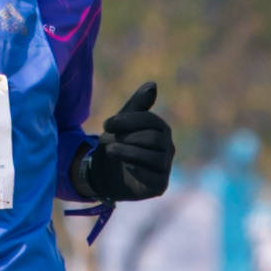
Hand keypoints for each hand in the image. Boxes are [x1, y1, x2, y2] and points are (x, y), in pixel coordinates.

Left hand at [81, 81, 174, 201]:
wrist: (102, 175)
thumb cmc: (115, 145)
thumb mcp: (121, 123)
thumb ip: (136, 105)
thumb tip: (153, 84)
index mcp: (160, 129)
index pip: (151, 121)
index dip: (127, 121)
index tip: (106, 124)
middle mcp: (168, 147)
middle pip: (153, 138)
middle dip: (127, 138)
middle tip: (111, 142)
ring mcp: (165, 167)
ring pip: (153, 157)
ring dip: (128, 152)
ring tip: (111, 152)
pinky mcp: (159, 185)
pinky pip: (153, 177)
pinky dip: (137, 170)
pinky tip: (125, 166)